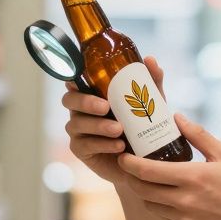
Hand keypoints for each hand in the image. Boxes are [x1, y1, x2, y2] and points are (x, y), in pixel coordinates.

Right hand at [61, 56, 165, 184]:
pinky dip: (102, 144)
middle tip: (105, 106)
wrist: (144, 160)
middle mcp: (81, 110)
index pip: (75, 82)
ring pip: (77, 124)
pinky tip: (118, 145)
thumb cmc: (142, 125)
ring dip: (98, 125)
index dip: (73, 79)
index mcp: (93, 94)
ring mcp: (79, 131)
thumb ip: (151, 82)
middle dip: (85, 102)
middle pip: (70, 100)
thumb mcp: (150, 103)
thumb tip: (150, 60)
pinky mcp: (81, 150)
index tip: (79, 80)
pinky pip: (84, 145)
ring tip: (119, 129)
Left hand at [117, 113, 220, 219]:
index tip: (123, 155)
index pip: (146, 171)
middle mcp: (184, 201)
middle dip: (131, 176)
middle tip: (129, 165)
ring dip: (144, 192)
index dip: (129, 163)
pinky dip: (160, 205)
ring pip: (150, 205)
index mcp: (192, 178)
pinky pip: (163, 217)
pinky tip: (167, 195)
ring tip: (148, 179)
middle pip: (141, 189)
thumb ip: (198, 135)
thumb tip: (176, 118)